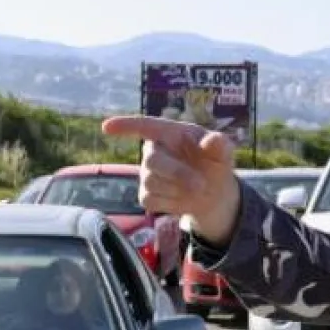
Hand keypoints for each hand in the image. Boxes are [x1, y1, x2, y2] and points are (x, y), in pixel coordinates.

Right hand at [101, 116, 239, 242]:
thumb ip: (220, 145)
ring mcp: (147, 173)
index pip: (144, 126)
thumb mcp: (223, 152)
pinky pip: (150, 199)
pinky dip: (171, 203)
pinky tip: (182, 199)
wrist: (214, 193)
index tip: (106, 127)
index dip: (125, 126)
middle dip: (177, 174)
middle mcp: (154, 151)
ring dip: (177, 189)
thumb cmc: (214, 163)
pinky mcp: (146, 194)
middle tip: (201, 185)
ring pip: (152, 182)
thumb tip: (213, 141)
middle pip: (152, 161)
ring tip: (196, 189)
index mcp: (170, 133)